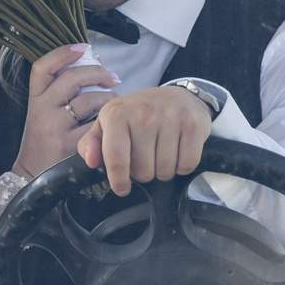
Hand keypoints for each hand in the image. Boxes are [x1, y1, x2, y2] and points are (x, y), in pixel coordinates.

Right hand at [10, 44, 120, 178]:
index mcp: (35, 99)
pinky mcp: (69, 145)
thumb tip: (93, 61)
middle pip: (71, 79)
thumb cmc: (44, 142)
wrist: (31, 178)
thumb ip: (61, 92)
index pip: (43, 68)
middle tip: (112, 77)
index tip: (83, 47)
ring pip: (88, 100)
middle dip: (97, 73)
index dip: (63, 53)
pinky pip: (95, 126)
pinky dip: (108, 122)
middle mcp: (42, 110)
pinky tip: (113, 124)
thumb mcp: (43, 113)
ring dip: (109, 98)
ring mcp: (55, 128)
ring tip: (116, 102)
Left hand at [77, 85, 213, 196]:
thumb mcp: (108, 123)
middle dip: (143, 173)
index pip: (115, 159)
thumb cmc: (138, 114)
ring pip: (165, 171)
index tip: (122, 188)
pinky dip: (182, 166)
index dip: (119, 181)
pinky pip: (187, 165)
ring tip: (160, 154)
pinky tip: (177, 152)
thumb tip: (90, 161)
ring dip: (163, 170)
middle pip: (143, 171)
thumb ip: (92, 143)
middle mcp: (143, 114)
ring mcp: (170, 118)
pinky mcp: (193, 125)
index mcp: (116, 114)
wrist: (177, 96)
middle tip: (146, 158)